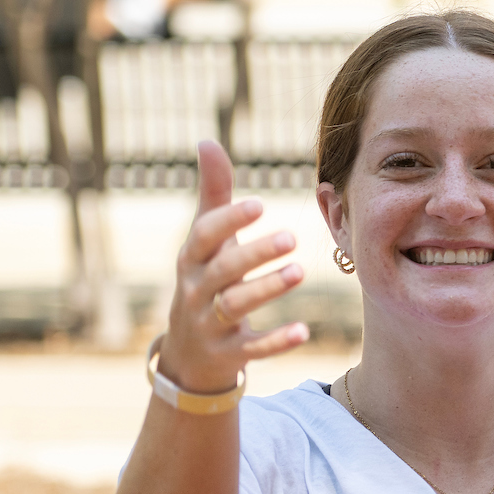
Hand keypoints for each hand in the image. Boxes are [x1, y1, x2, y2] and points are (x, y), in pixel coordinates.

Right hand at [160, 140, 308, 393]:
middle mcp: (195, 290)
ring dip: (267, 288)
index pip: (204, 236)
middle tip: (292, 236)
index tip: (260, 204)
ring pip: (236, 305)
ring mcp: (210, 323)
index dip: (229, 220)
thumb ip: (213, 194)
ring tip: (300, 271)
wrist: (189, 350)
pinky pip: (252, 348)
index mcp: (191, 259)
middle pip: (222, 270)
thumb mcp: (205, 240)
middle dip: (254, 254)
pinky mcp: (228, 353)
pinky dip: (276, 342)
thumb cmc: (205, 278)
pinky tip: (304, 331)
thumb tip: (207, 141)